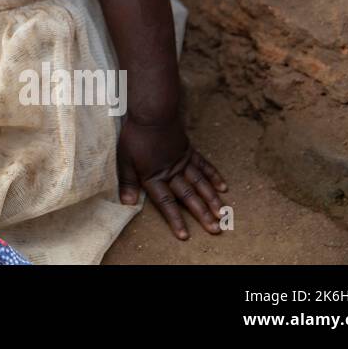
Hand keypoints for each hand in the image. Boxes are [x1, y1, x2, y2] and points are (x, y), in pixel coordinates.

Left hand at [116, 116, 228, 239]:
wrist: (152, 113)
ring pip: (200, 184)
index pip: (165, 202)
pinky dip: (213, 177)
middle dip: (202, 214)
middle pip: (188, 196)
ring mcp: (183, 161)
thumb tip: (127, 204)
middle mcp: (172, 172)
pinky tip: (223, 187)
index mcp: (154, 176)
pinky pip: (204, 166)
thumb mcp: (124, 159)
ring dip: (212, 199)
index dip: (174, 219)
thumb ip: (127, 182)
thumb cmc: (135, 136)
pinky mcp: (189, 151)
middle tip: (216, 229)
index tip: (185, 235)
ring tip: (222, 213)